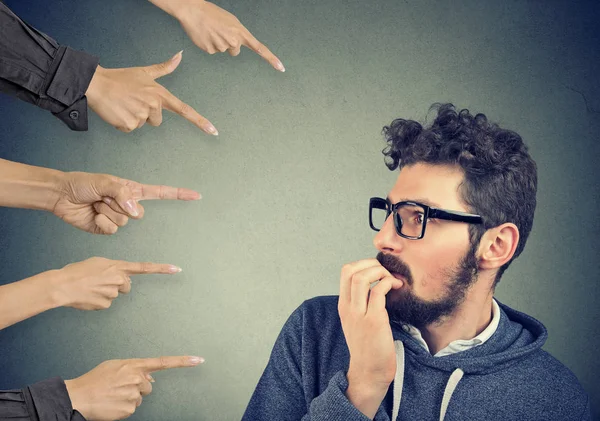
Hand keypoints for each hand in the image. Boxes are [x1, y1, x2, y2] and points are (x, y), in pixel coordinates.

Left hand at [51, 170, 199, 234]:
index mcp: (132, 190)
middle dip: (120, 205)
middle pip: (139, 213)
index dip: (179, 194)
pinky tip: (93, 215)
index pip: (161, 193)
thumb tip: (136, 211)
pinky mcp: (107, 229)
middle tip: (103, 197)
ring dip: (107, 212)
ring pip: (124, 222)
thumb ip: (123, 195)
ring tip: (96, 204)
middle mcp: (128, 204)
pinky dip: (101, 222)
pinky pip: (112, 230)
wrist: (62, 196)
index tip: (196, 195)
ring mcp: (118, 218)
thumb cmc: (83, 183)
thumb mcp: (105, 182)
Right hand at [52, 257, 180, 309]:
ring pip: (115, 294)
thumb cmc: (77, 271)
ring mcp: (113, 293)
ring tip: (90, 288)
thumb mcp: (98, 263)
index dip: (161, 269)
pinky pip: (106, 304)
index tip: (177, 269)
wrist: (62, 285)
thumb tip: (120, 278)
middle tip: (100, 282)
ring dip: (105, 292)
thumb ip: (113, 268)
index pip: (144, 267)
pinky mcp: (106, 304)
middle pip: (126, 285)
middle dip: (117, 284)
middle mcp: (119, 279)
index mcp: (117, 266)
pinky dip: (98, 301)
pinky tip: (89, 296)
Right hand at [65, 355, 203, 420]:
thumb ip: (134, 367)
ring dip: (130, 397)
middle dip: (138, 386)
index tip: (199, 359)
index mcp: (134, 365)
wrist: (79, 396)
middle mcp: (137, 378)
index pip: (163, 362)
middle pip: (148, 385)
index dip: (182, 361)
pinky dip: (124, 407)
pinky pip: (133, 408)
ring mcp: (134, 394)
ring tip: (113, 395)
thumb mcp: (114, 365)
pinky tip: (112, 403)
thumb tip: (150, 376)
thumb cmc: (94, 380)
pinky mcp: (130, 409)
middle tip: (119, 387)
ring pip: (140, 398)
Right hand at [86, 51, 217, 133]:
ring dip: (133, 118)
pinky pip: (130, 129)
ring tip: (124, 104)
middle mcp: (154, 105)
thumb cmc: (121, 78)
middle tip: (132, 101)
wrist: (97, 83)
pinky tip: (117, 111)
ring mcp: (142, 115)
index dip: (200, 121)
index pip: (184, 110)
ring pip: (142, 125)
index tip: (213, 131)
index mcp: (160, 94)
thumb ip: (164, 68)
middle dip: (146, 114)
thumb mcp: (145, 72)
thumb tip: (180, 56)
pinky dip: (123, 123)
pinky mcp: (129, 124)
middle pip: (157, 121)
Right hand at [152, 0, 283, 70]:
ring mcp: (222, 46)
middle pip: (235, 51)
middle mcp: (234, 40)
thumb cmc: (212, 14)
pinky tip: (205, 35)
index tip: (281, 68)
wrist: (193, 10)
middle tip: (220, 31)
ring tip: (211, 31)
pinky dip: (209, 45)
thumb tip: (236, 48)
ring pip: (223, 51)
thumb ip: (238, 35)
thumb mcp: (231, 22)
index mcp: (241, 32)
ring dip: (218, 43)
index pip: (260, 48)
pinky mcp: (210, 50)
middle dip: (229, 44)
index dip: (271, 59)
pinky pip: (213, 52)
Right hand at [338, 259, 402, 417]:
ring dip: (380, 272)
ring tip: (392, 280)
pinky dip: (388, 283)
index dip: (364, 264)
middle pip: (350, 270)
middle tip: (385, 273)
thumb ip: (362, 303)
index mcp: (343, 305)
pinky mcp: (374, 321)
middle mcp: (348, 307)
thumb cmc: (369, 346)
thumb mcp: (357, 322)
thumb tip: (377, 283)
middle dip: (370, 263)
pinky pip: (378, 291)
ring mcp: (359, 314)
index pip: (345, 272)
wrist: (369, 372)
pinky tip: (396, 288)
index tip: (378, 272)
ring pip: (361, 277)